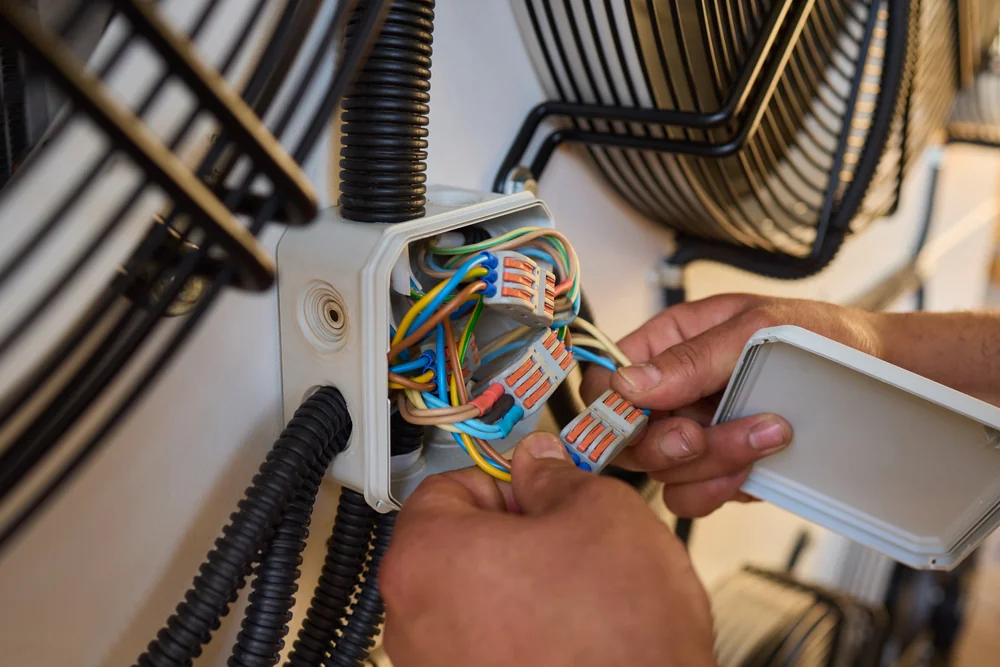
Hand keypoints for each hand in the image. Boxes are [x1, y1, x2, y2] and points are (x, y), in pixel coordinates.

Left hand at [380, 433, 715, 666]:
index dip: (504, 482)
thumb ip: (555, 476)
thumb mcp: (602, 515)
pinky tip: (566, 640)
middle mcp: (411, 620)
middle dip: (510, 538)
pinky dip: (517, 638)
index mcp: (428, 558)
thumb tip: (540, 466)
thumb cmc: (618, 645)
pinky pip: (483, 648)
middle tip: (563, 542)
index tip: (536, 492)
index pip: (447, 486)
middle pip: (454, 547)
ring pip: (470, 602)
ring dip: (515, 591)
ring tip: (573, 600)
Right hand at [581, 294, 883, 516]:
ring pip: (662, 472)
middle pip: (627, 436)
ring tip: (765, 436)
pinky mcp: (719, 469)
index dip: (609, 406)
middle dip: (667, 443)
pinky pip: (692, 496)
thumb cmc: (822, 338)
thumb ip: (692, 358)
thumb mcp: (757, 328)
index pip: (604, 379)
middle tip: (701, 434)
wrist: (880, 377)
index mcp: (668, 345)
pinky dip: (720, 489)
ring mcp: (694, 434)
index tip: (639, 419)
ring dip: (708, 464)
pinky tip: (757, 467)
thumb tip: (628, 384)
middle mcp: (672, 393)